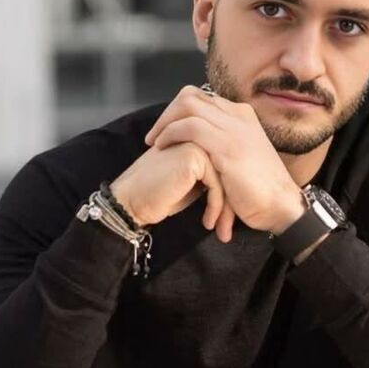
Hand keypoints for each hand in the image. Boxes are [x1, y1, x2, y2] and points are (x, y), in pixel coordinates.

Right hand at [110, 141, 235, 242]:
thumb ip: (212, 176)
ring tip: (221, 231)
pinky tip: (207, 223)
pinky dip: (216, 207)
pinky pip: (217, 184)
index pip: (227, 167)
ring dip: (225, 210)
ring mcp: (196, 142)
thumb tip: (238, 188)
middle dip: (231, 205)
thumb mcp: (192, 183)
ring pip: (227, 179)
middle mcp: (199, 136)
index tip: (226, 222)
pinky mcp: (193, 156)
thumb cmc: (159, 195)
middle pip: (230, 172)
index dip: (230, 196)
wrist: (131, 201)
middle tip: (226, 231)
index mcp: (199, 139)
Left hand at [145, 85, 304, 234]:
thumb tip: (198, 138)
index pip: (201, 98)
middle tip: (156, 135)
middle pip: (191, 96)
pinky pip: (189, 127)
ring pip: (188, 106)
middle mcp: (239, 116)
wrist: (281, 206)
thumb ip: (224, 141)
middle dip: (167, 113)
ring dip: (164, 123)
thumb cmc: (259, 188)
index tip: (166, 130)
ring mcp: (234, 129)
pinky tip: (163, 148)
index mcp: (243, 116)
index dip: (177, 111)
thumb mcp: (242, 155)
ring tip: (155, 142)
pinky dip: (170, 133)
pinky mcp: (227, 146)